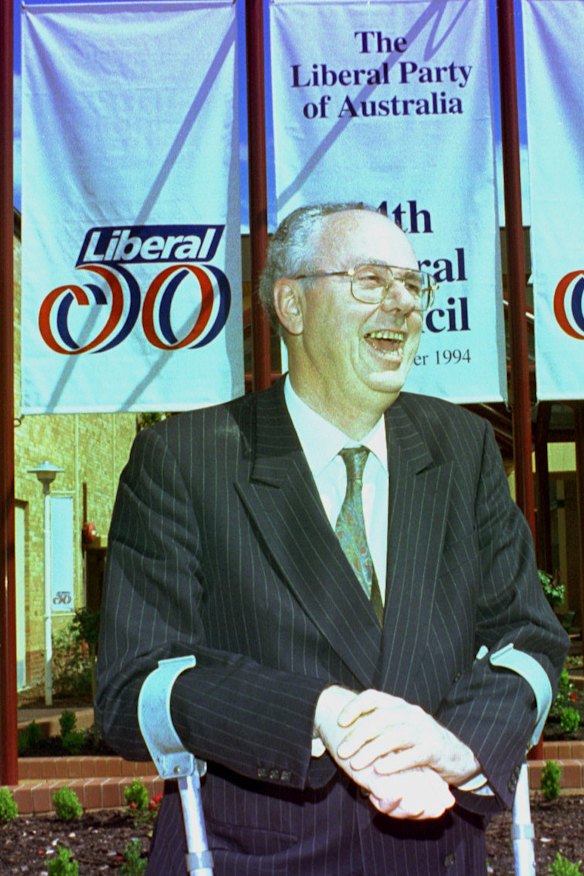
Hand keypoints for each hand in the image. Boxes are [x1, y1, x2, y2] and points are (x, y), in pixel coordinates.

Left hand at [314, 687, 454, 818]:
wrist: (456, 755)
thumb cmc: (419, 742)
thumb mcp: (398, 728)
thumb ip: (378, 727)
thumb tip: (344, 733)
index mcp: (398, 705)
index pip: (372, 697)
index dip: (354, 707)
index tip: (340, 722)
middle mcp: (410, 713)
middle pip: (379, 719)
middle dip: (358, 735)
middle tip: (342, 752)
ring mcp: (423, 729)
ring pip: (393, 736)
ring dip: (371, 750)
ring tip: (355, 764)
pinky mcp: (434, 749)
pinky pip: (412, 755)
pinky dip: (395, 762)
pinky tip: (380, 770)